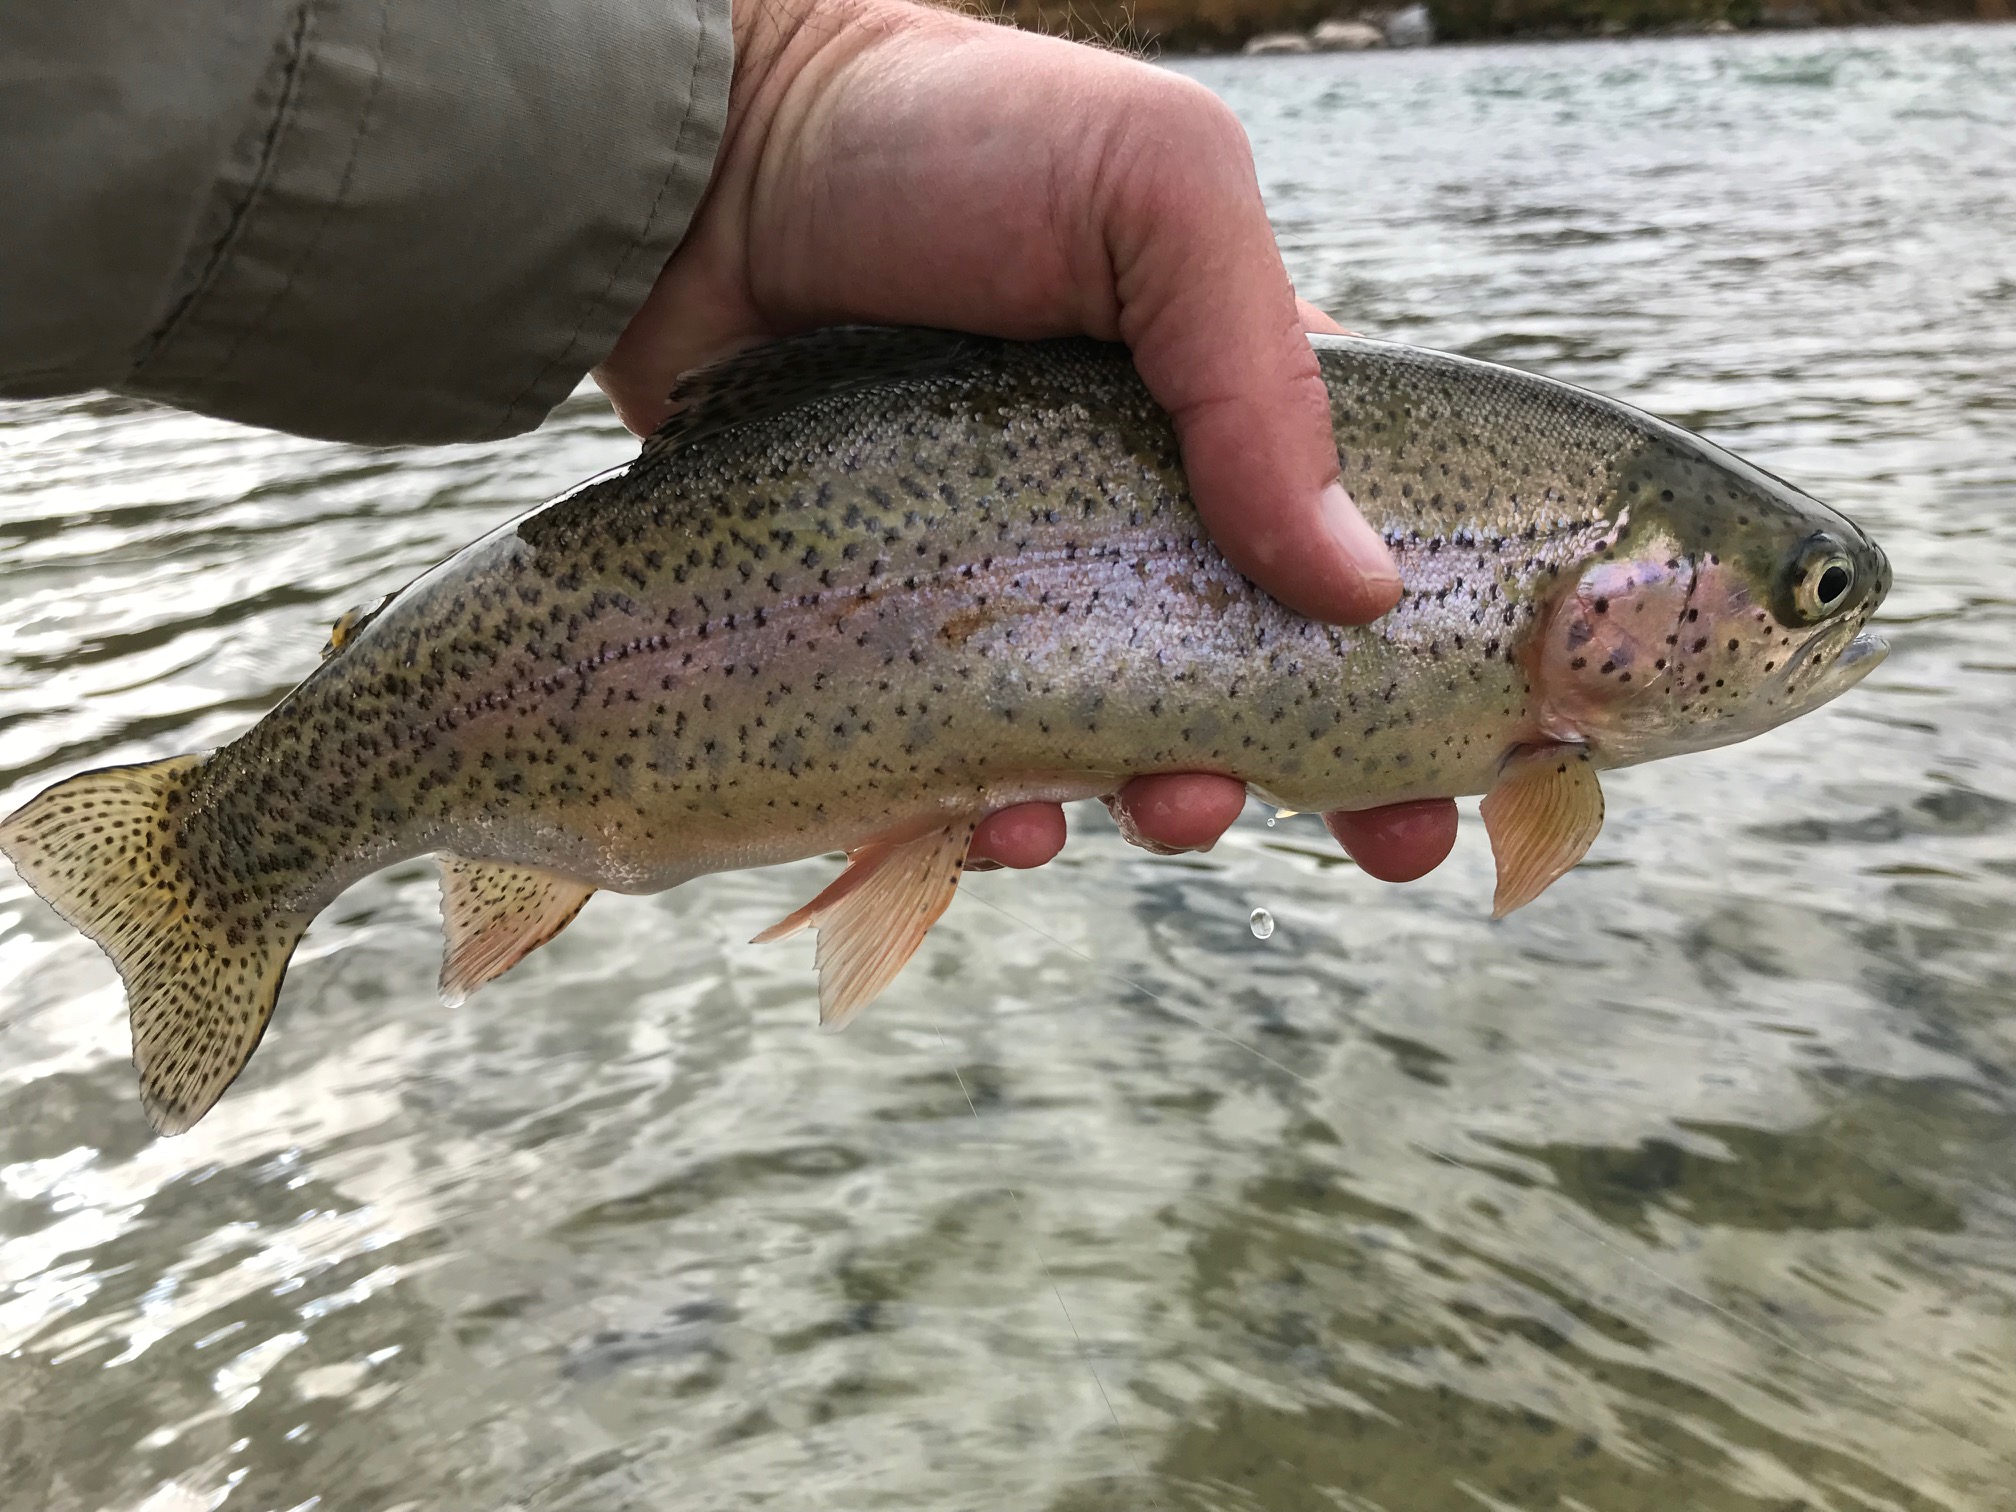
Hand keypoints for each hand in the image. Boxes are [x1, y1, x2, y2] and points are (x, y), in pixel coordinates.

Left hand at [595, 0, 1457, 884]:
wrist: (700, 173)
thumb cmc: (946, 143)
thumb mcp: (1154, 191)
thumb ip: (1263, 372)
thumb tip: (1363, 585)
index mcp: (1223, 405)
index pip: (1356, 542)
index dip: (1425, 650)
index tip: (1487, 754)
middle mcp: (1131, 506)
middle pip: (1256, 669)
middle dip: (1330, 769)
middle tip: (1386, 842)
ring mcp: (1014, 579)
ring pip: (1119, 735)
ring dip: (1170, 800)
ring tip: (1173, 810)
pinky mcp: (900, 629)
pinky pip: (964, 758)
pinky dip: (998, 809)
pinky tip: (1009, 820)